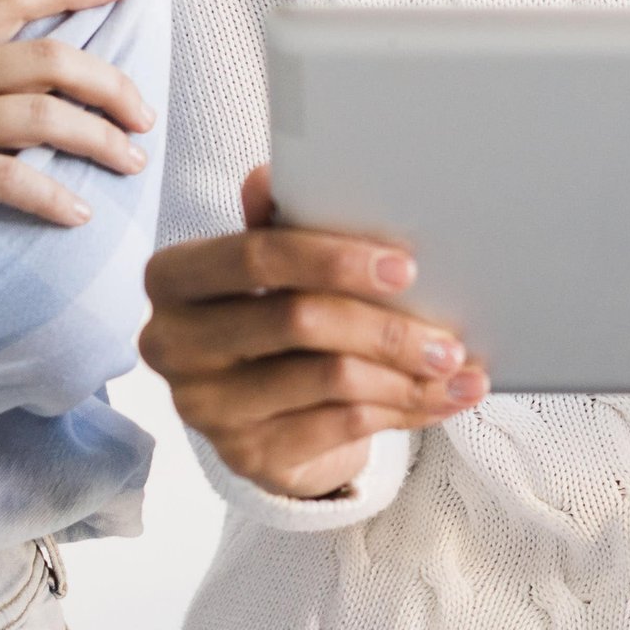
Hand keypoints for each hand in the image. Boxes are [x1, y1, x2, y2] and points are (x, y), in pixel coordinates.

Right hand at [138, 165, 484, 500]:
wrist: (263, 419)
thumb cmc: (271, 323)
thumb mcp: (268, 271)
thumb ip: (273, 224)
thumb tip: (271, 173)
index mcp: (173, 279)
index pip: (253, 257)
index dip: (331, 259)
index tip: (404, 266)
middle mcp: (174, 345)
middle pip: (297, 321)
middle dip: (384, 327)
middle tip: (446, 334)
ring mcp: (208, 408)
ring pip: (329, 380)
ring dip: (405, 375)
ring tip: (456, 368)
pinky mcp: (247, 455)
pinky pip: (342, 426)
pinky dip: (404, 410)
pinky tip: (440, 399)